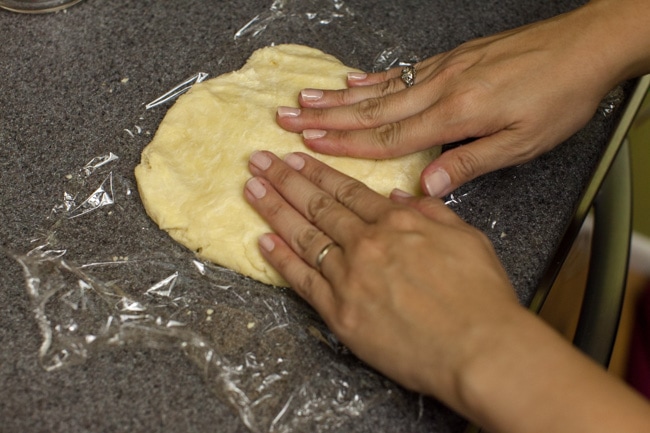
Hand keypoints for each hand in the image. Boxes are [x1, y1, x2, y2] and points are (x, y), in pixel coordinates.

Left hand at [244, 151, 649, 432]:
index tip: (294, 157)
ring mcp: (349, 277)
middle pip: (318, 205)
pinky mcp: (340, 313)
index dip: (317, 172)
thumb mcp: (467, 239)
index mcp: (397, 223)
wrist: (478, 349)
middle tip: (259, 161)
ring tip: (251, 188)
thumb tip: (399, 197)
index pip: (348, 191)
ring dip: (274, 209)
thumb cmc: (481, 296)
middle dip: (285, 179)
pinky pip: (302, 281)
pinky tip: (263, 240)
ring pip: (303, 236)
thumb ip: (431, 213)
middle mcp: (367, 244)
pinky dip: (281, 259)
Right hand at [275, 3, 623, 196]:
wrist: (585, 46)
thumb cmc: (558, 97)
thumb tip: (427, 186)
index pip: (388, 136)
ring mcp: (444, 70)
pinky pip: (402, 72)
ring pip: (381, 88)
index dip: (345, 143)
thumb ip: (471, 162)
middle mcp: (441, 89)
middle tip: (287, 118)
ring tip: (305, 99)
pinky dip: (372, 78)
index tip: (310, 144)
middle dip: (326, 117)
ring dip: (339, 96)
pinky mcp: (452, 59)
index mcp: (455, 114)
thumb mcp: (522, 142)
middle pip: (372, 109)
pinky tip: (353, 79)